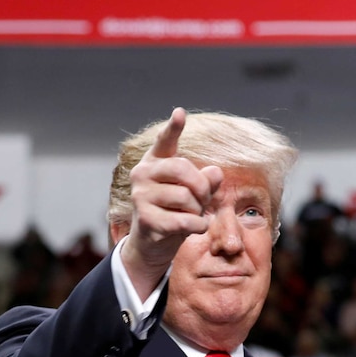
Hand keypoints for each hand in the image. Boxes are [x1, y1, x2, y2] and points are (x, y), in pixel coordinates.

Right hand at [121, 108, 223, 298]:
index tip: (180, 113)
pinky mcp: (145, 218)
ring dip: (198, 210)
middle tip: (203, 200)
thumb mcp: (193, 194)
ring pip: (186, 197)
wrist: (151, 243)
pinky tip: (195, 226)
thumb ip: (205, 181)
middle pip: (183, 169)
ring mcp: (141, 195)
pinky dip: (197, 225)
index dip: (173, 128)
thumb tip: (215, 172)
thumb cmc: (174, 211)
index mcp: (155, 161)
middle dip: (202, 187)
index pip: (165, 141)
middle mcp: (143, 173)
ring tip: (193, 215)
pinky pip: (184, 219)